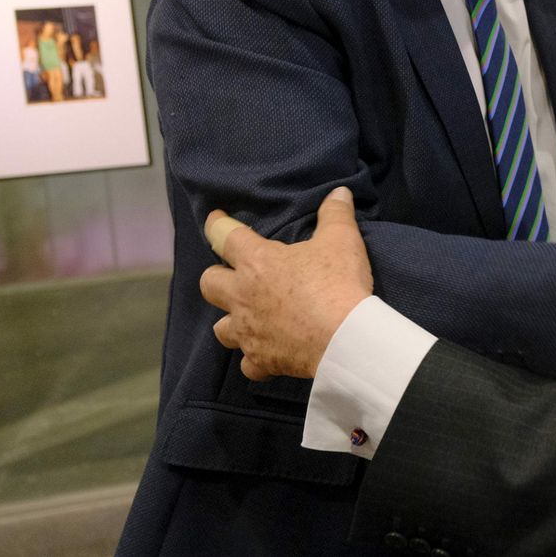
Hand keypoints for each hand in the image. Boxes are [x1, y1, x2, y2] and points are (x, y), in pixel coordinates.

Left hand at [198, 187, 372, 379]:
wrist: (346, 338)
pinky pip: (248, 364)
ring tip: (249, 318)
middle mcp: (243, 296)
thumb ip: (335, 214)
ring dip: (231, 321)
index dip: (216, 224)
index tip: (215, 219)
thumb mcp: (342, 240)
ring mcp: (248, 331)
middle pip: (209, 283)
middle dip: (217, 277)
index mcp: (257, 262)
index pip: (224, 235)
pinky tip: (267, 354)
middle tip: (236, 276)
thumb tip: (339, 192)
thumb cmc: (338, 284)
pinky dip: (255, 359)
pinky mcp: (261, 359)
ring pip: (220, 328)